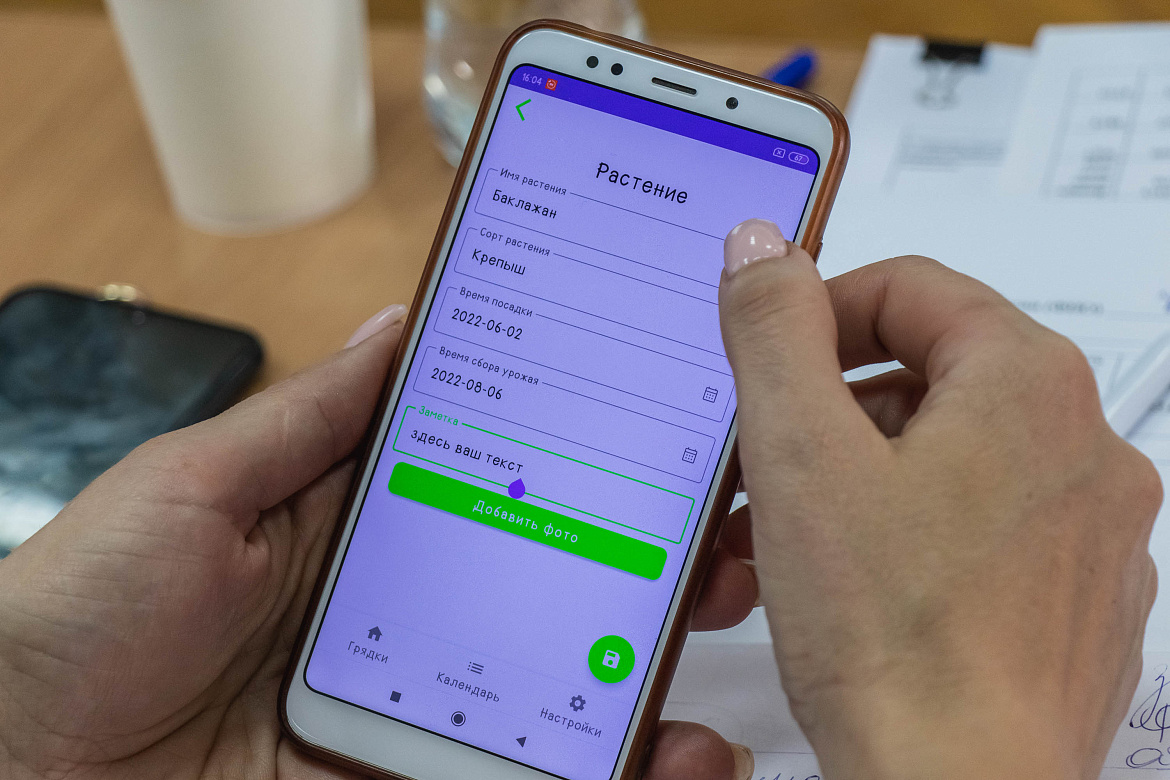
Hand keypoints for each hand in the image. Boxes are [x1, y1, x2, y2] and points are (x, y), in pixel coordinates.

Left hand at [0, 305, 757, 779]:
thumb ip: (311, 420)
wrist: (10, 773)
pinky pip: (526, 776)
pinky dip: (608, 767)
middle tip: (727, 525)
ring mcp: (413, 708)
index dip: (583, 455)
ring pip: (557, 686)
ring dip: (650, 662)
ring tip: (727, 616)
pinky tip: (677, 753)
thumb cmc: (73, 615)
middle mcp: (402, 616)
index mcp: (359, 529)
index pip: (498, 480)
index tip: (663, 427)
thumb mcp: (194, 489)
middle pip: (549, 583)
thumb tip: (401, 325)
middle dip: (649, 553)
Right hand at [719, 219, 1162, 779]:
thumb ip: (775, 330)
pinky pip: (973, 535)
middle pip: (925, 380)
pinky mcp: (1071, 602)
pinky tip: (839, 590)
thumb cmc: (897, 639)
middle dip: (820, 418)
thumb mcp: (800, 453)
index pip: (911, 289)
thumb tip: (762, 252)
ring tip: (771, 543)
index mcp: (1027, 385)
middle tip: (756, 462)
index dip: (820, 311)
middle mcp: (1079, 448)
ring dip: (847, 486)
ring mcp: (1084, 532)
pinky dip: (900, 542)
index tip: (766, 354)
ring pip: (943, 465)